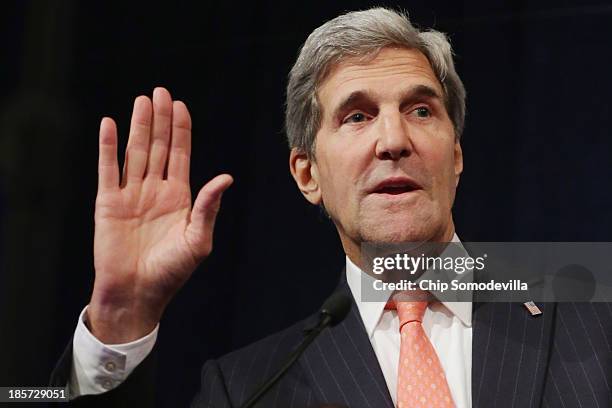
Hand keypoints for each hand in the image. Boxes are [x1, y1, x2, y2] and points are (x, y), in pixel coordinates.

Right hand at [88, 87, 232, 342]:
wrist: (137, 293)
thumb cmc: (171, 272)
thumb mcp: (197, 240)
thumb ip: (208, 207)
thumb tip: (226, 177)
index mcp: (179, 197)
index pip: (179, 155)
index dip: (180, 130)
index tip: (180, 106)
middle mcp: (155, 190)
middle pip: (158, 147)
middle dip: (160, 120)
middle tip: (160, 92)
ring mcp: (131, 195)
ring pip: (135, 152)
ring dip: (138, 126)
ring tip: (142, 101)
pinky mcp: (108, 203)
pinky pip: (108, 169)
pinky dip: (109, 147)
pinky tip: (110, 125)